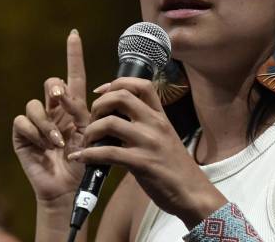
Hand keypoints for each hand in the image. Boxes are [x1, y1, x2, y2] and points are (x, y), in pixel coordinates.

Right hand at [12, 30, 90, 202]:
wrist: (70, 187)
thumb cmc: (85, 162)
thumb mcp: (90, 133)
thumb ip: (82, 112)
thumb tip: (67, 92)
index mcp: (75, 107)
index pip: (74, 76)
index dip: (73, 55)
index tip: (74, 34)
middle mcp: (55, 110)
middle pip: (51, 83)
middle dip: (55, 88)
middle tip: (61, 99)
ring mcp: (37, 122)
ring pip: (35, 104)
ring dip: (47, 123)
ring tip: (58, 142)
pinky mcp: (23, 135)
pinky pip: (24, 121)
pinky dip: (36, 133)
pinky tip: (44, 146)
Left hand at [68, 77, 225, 227]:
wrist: (192, 193)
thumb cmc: (175, 167)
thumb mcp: (164, 137)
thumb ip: (145, 124)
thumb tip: (116, 117)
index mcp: (160, 116)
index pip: (141, 84)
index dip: (116, 83)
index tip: (101, 92)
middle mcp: (155, 123)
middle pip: (120, 96)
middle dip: (98, 105)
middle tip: (92, 119)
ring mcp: (149, 142)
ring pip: (109, 123)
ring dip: (91, 131)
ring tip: (86, 141)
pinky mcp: (142, 163)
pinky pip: (108, 153)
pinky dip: (89, 154)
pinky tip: (81, 158)